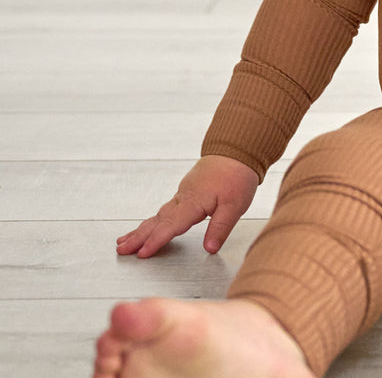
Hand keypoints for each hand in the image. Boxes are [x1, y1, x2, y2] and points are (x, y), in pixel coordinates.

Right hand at [116, 155, 258, 257]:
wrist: (237, 150)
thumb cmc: (237, 176)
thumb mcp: (235, 205)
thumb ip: (221, 227)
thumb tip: (210, 249)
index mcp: (194, 202)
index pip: (172, 225)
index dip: (157, 240)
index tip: (142, 253)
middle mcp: (184, 198)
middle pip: (158, 220)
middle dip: (139, 237)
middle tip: (121, 250)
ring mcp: (183, 194)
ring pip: (158, 215)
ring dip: (141, 230)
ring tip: (124, 242)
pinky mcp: (186, 192)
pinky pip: (164, 209)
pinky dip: (152, 220)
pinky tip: (148, 226)